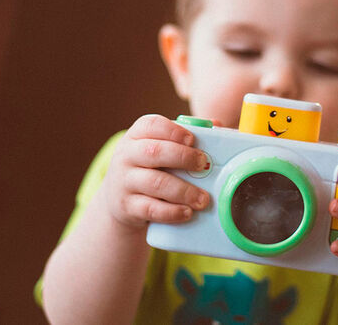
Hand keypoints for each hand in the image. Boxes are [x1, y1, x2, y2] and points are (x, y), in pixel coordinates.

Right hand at [98, 114, 210, 231]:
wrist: (119, 198)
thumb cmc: (150, 167)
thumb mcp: (160, 148)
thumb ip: (185, 137)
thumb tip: (218, 125)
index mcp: (137, 135)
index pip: (151, 125)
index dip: (173, 131)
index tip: (192, 139)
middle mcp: (127, 155)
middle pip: (154, 152)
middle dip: (183, 158)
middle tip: (203, 165)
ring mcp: (124, 181)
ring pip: (155, 183)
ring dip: (183, 191)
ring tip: (203, 199)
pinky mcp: (126, 206)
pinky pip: (150, 208)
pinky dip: (171, 211)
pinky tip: (187, 212)